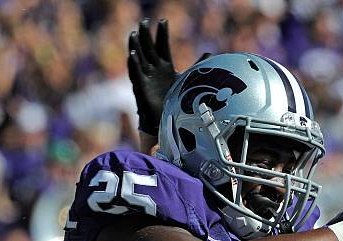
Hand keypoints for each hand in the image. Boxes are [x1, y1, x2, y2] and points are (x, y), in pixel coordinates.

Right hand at [128, 19, 211, 135]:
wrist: (169, 119)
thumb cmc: (176, 99)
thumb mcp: (188, 80)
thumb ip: (198, 66)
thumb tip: (210, 54)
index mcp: (165, 66)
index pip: (162, 45)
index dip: (162, 34)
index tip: (163, 20)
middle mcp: (154, 69)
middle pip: (148, 48)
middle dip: (145, 35)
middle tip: (144, 21)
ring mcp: (146, 78)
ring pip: (139, 59)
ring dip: (135, 47)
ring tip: (133, 34)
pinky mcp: (142, 89)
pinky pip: (136, 75)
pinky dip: (133, 65)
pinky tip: (132, 55)